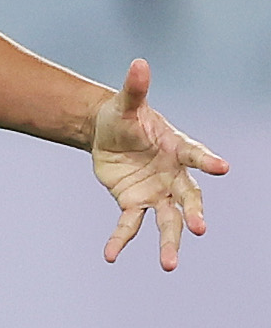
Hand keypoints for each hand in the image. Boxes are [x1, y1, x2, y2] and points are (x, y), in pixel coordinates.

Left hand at [91, 58, 229, 270]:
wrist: (104, 132)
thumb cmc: (124, 116)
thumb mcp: (126, 102)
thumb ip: (135, 87)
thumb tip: (139, 63)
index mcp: (177, 148)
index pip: (196, 154)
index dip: (208, 160)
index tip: (223, 167)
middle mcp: (173, 175)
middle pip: (189, 198)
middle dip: (195, 214)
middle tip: (200, 229)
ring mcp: (156, 192)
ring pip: (168, 221)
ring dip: (170, 242)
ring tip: (169, 264)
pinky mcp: (134, 202)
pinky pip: (129, 224)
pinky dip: (120, 239)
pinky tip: (110, 255)